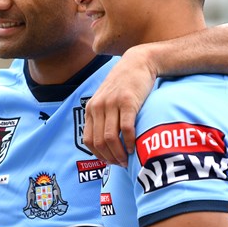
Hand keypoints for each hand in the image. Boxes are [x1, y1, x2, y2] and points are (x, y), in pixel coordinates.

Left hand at [85, 48, 156, 165]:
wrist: (138, 62)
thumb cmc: (125, 85)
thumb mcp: (107, 99)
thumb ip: (103, 117)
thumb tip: (106, 143)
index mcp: (91, 108)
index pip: (89, 140)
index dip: (99, 156)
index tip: (110, 162)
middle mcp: (98, 106)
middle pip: (99, 142)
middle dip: (110, 158)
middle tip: (121, 164)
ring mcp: (112, 103)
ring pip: (110, 138)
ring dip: (119, 154)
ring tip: (127, 159)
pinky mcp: (128, 102)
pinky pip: (126, 129)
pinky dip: (129, 142)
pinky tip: (134, 147)